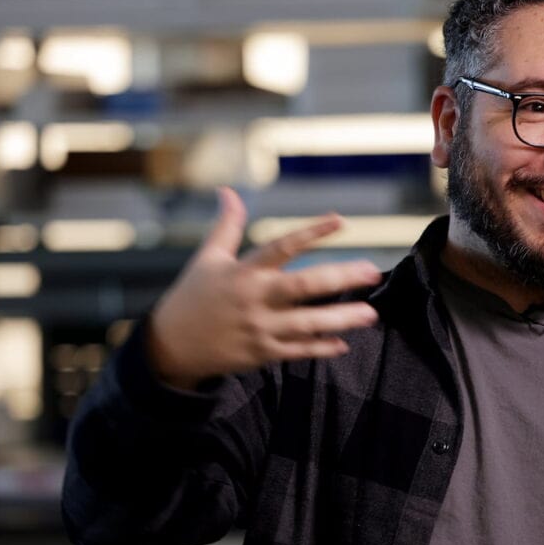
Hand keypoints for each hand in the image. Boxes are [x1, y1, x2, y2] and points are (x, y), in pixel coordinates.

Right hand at [147, 188, 381, 388]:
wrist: (171, 345)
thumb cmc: (193, 295)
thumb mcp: (207, 257)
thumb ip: (227, 225)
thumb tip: (228, 191)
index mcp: (244, 270)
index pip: (283, 246)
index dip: (312, 232)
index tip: (340, 221)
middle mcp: (254, 297)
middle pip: (303, 286)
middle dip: (340, 278)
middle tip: (372, 271)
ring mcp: (259, 327)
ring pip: (307, 323)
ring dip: (340, 319)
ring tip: (370, 313)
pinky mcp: (261, 353)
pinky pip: (297, 351)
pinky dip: (320, 347)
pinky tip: (344, 343)